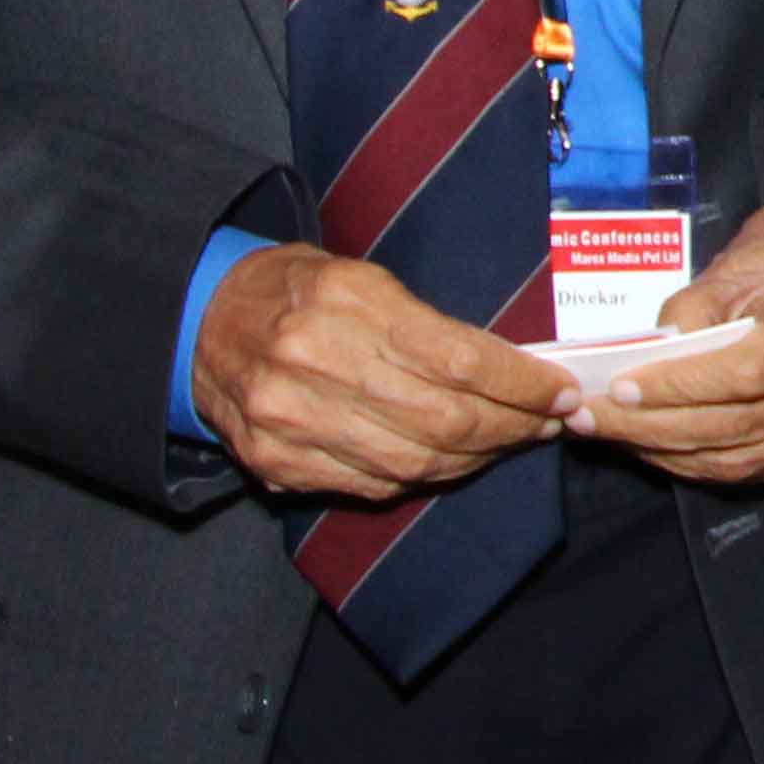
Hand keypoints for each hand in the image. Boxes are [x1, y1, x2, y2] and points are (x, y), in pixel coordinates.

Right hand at [193, 242, 572, 499]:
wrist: (200, 319)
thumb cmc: (299, 290)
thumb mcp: (365, 279)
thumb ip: (431, 327)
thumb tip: (512, 373)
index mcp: (347, 305)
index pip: (462, 361)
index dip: (524, 385)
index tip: (562, 392)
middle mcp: (316, 366)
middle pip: (445, 420)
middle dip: (512, 427)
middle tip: (547, 422)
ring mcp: (291, 421)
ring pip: (414, 464)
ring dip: (478, 459)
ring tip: (510, 441)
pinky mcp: (275, 462)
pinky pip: (372, 485)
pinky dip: (423, 476)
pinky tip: (452, 460)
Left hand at [582, 174, 763, 486]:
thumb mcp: (739, 254)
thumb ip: (694, 306)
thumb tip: (646, 359)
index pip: (746, 371)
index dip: (679, 387)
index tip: (619, 388)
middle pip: (740, 421)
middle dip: (653, 426)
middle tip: (591, 419)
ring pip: (743, 456)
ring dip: (668, 452)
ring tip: (613, 434)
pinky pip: (758, 468)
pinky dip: (700, 464)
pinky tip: (658, 447)